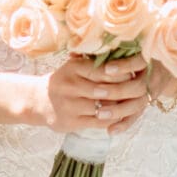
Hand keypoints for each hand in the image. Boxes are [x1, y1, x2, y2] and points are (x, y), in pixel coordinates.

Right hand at [34, 53, 150, 136]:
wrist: (37, 101)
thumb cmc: (64, 81)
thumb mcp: (74, 67)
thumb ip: (94, 62)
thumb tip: (124, 53)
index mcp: (73, 68)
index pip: (102, 71)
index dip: (121, 74)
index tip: (135, 74)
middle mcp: (69, 85)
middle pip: (104, 89)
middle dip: (123, 91)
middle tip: (138, 91)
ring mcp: (69, 105)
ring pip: (102, 107)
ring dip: (119, 107)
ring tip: (132, 104)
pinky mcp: (70, 122)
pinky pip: (98, 122)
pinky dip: (111, 120)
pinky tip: (120, 116)